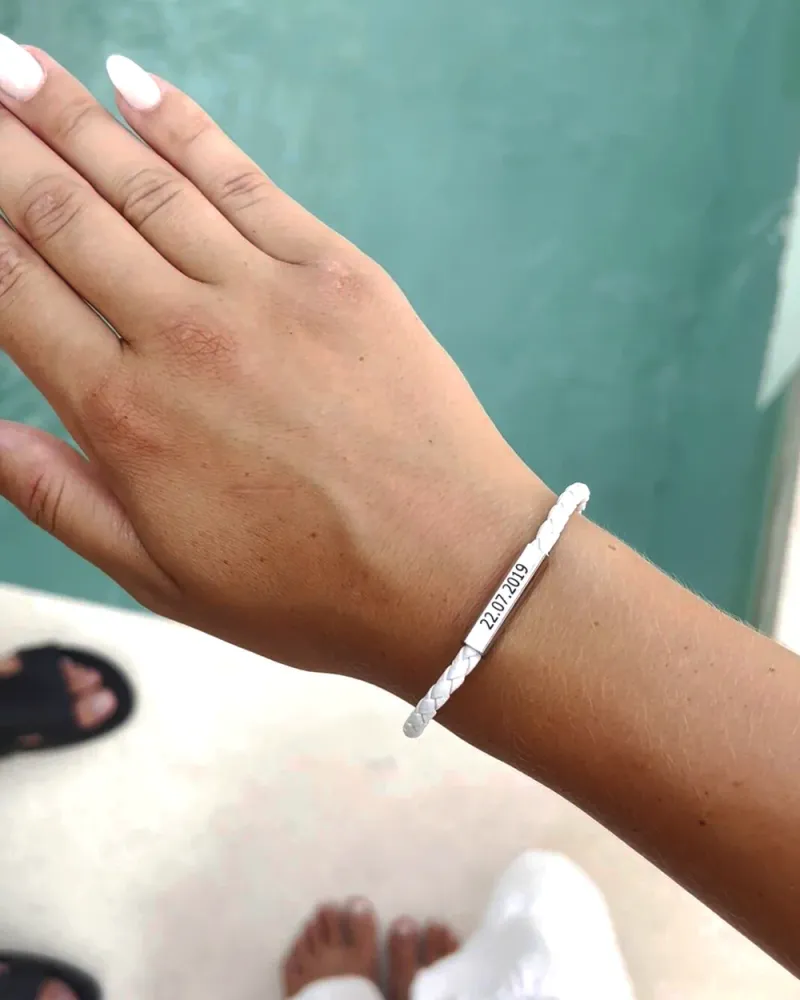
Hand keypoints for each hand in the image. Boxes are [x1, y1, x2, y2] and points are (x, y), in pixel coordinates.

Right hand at [0, 44, 543, 691]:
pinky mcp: (338, 275)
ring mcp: (266, 295)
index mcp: (128, 418)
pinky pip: (244, 182)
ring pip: (143, 184)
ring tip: (14, 65)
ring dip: (69, 115)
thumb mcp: (164, 578)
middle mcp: (184, 339)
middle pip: (64, 216)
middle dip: (5, 148)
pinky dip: (183, 128)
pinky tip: (132, 85)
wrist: (453, 573)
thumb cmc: (309, 591)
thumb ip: (61, 499)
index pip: (14, 290)